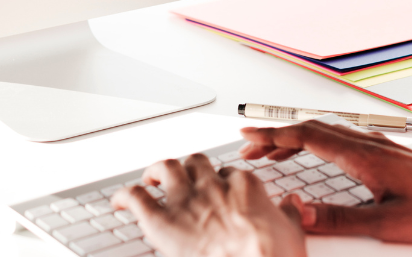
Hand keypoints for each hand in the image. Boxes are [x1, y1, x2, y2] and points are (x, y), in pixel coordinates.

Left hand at [112, 154, 306, 256]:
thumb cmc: (273, 256)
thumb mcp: (292, 232)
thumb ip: (289, 214)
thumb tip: (291, 204)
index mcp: (245, 186)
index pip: (230, 173)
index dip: (222, 182)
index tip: (219, 189)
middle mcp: (213, 185)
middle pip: (197, 163)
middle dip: (189, 167)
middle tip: (184, 175)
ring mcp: (186, 200)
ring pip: (165, 168)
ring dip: (155, 171)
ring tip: (150, 177)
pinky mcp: (161, 220)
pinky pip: (136, 196)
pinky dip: (124, 195)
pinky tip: (119, 200)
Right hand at [239, 120, 411, 243]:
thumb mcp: (387, 224)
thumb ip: (339, 219)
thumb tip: (299, 211)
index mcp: (365, 156)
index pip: (309, 135)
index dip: (274, 134)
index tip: (248, 136)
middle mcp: (372, 145)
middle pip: (314, 129)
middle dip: (278, 136)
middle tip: (251, 148)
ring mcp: (381, 147)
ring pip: (329, 132)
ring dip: (297, 139)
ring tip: (274, 153)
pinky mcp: (390, 154)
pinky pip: (343, 139)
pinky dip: (319, 143)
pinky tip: (317, 156)